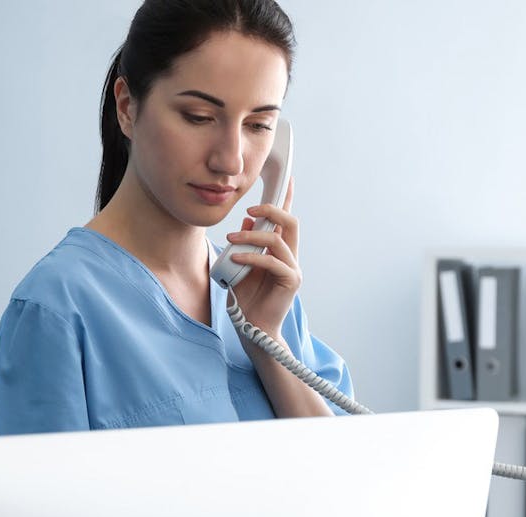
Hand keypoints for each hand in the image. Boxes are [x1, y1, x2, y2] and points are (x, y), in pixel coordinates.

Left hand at [225, 175, 298, 336]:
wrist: (252, 329)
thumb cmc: (246, 300)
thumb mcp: (240, 266)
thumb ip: (244, 245)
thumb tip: (245, 220)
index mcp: (280, 251)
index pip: (286, 220)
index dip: (287, 198)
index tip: (287, 178)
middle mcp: (290, 257)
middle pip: (291, 222)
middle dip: (272, 209)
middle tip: (250, 208)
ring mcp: (292, 269)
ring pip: (278, 239)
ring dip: (253, 235)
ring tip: (232, 237)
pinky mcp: (290, 282)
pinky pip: (273, 261)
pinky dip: (253, 257)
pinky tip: (237, 258)